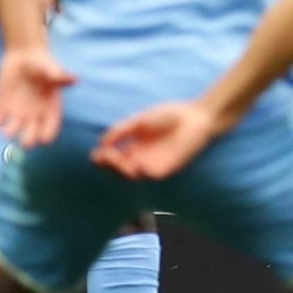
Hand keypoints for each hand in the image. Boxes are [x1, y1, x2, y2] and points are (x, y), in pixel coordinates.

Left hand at [0, 48, 75, 148]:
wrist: (23, 57)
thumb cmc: (41, 64)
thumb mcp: (51, 69)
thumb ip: (59, 76)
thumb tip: (74, 79)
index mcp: (50, 110)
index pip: (51, 128)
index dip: (48, 135)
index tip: (44, 139)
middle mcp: (35, 116)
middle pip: (32, 135)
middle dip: (29, 140)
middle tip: (25, 142)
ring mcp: (18, 114)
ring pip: (13, 130)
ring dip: (9, 133)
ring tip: (5, 131)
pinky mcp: (3, 109)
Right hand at [91, 101, 216, 179]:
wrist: (195, 116)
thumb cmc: (169, 116)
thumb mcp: (139, 121)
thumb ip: (121, 130)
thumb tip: (101, 143)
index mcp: (134, 147)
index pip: (111, 160)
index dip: (101, 160)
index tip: (97, 153)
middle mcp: (141, 158)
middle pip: (117, 171)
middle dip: (108, 166)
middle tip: (106, 155)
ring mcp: (154, 164)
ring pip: (132, 177)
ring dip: (120, 171)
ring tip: (117, 158)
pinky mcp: (168, 167)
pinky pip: (152, 176)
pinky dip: (142, 173)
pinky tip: (136, 164)